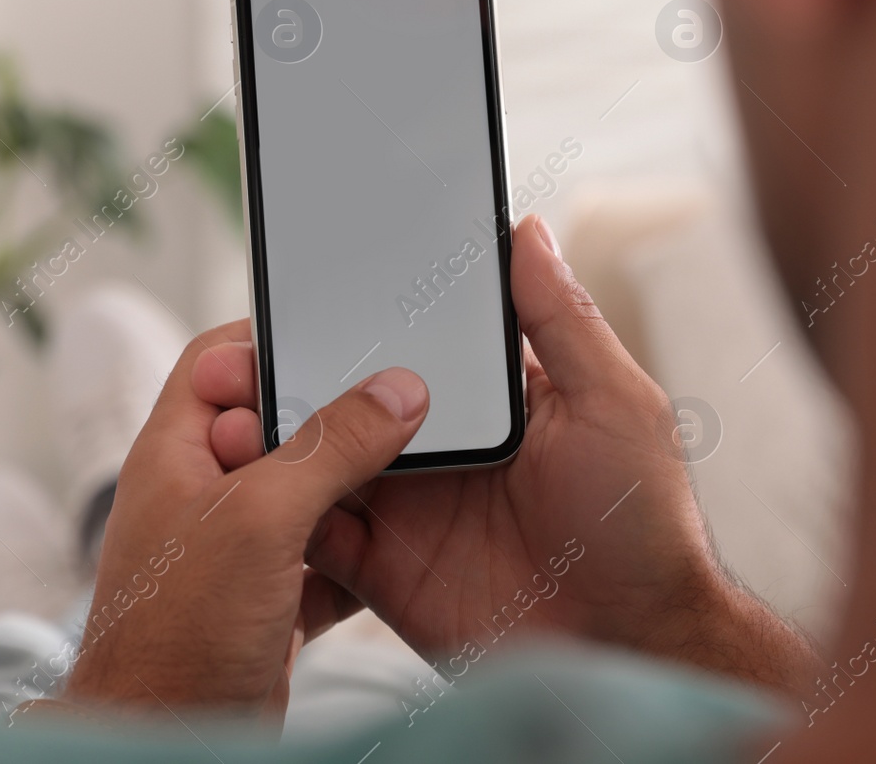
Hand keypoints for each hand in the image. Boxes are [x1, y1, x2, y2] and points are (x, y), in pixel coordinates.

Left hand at [62, 318, 430, 725]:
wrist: (171, 743)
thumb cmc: (176, 635)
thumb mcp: (260, 517)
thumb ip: (331, 447)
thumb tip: (396, 391)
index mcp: (177, 452)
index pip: (218, 361)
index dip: (270, 340)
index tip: (336, 333)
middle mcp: (203, 494)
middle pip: (279, 424)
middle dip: (335, 418)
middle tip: (394, 404)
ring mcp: (237, 551)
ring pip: (310, 494)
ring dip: (356, 489)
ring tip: (408, 471)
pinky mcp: (269, 602)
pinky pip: (327, 559)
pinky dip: (360, 557)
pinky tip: (394, 553)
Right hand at [202, 217, 819, 695]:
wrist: (628, 645)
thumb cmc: (642, 521)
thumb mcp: (613, 402)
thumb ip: (562, 319)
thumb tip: (526, 230)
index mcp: (486, 396)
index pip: (409, 338)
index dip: (361, 312)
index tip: (308, 278)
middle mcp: (435, 443)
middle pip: (346, 395)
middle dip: (296, 370)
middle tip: (248, 352)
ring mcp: (403, 504)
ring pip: (315, 457)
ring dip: (275, 436)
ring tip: (233, 412)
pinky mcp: (379, 569)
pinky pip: (311, 532)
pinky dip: (277, 510)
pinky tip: (253, 486)